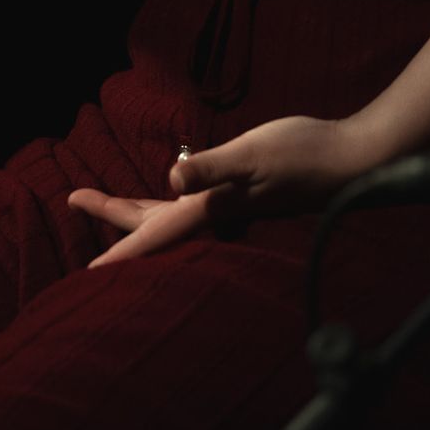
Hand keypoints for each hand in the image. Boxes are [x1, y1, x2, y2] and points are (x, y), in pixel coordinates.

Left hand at [68, 113, 390, 266]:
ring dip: (134, 208)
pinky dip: (165, 203)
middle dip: (110, 212)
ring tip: (100, 199)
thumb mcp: (252, 152)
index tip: (85, 277)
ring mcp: (230, 206)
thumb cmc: (306, 153)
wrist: (358, 161)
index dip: (118, 254)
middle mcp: (216, 213)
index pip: (153, 234)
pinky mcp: (244, 194)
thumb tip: (172, 176)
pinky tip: (165, 196)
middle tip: (72, 197)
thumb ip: (212, 166)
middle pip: (151, 221)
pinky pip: (191, 206)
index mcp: (210, 208)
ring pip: (169, 213)